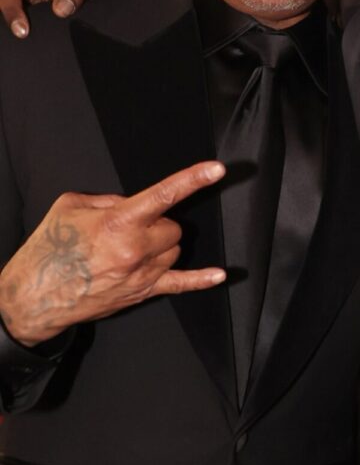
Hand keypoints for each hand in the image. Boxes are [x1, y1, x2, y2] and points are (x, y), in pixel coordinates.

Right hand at [0, 0, 129, 37]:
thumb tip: (61, 10)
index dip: (10, 11)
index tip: (23, 32)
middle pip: (1, 5)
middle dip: (5, 24)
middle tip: (21, 41)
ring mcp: (29, 6)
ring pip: (9, 18)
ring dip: (11, 32)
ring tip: (21, 49)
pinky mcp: (36, 20)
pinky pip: (23, 27)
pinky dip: (23, 38)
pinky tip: (30, 51)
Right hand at [0, 162, 225, 344]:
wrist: (35, 295)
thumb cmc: (49, 250)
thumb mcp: (70, 207)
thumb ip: (107, 200)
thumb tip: (129, 203)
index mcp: (118, 222)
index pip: (164, 195)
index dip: (193, 179)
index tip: (215, 169)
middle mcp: (135, 248)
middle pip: (172, 227)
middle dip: (157, 223)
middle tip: (130, 228)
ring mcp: (141, 273)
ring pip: (175, 249)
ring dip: (161, 244)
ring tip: (130, 249)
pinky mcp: (142, 292)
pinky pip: (180, 284)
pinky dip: (201, 279)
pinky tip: (219, 274)